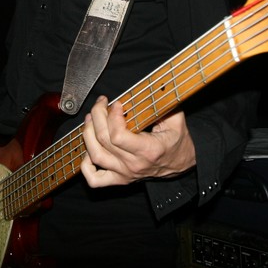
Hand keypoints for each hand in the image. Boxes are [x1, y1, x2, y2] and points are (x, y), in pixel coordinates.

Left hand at [80, 95, 196, 187]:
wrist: (182, 165)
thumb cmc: (177, 141)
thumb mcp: (176, 120)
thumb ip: (164, 105)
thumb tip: (153, 88)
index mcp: (149, 150)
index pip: (118, 136)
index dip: (112, 116)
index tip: (117, 103)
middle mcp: (134, 164)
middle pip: (103, 140)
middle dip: (97, 115)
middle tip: (101, 103)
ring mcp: (125, 173)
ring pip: (95, 155)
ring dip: (88, 133)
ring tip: (91, 118)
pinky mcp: (119, 179)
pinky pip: (95, 179)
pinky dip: (85, 166)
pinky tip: (88, 149)